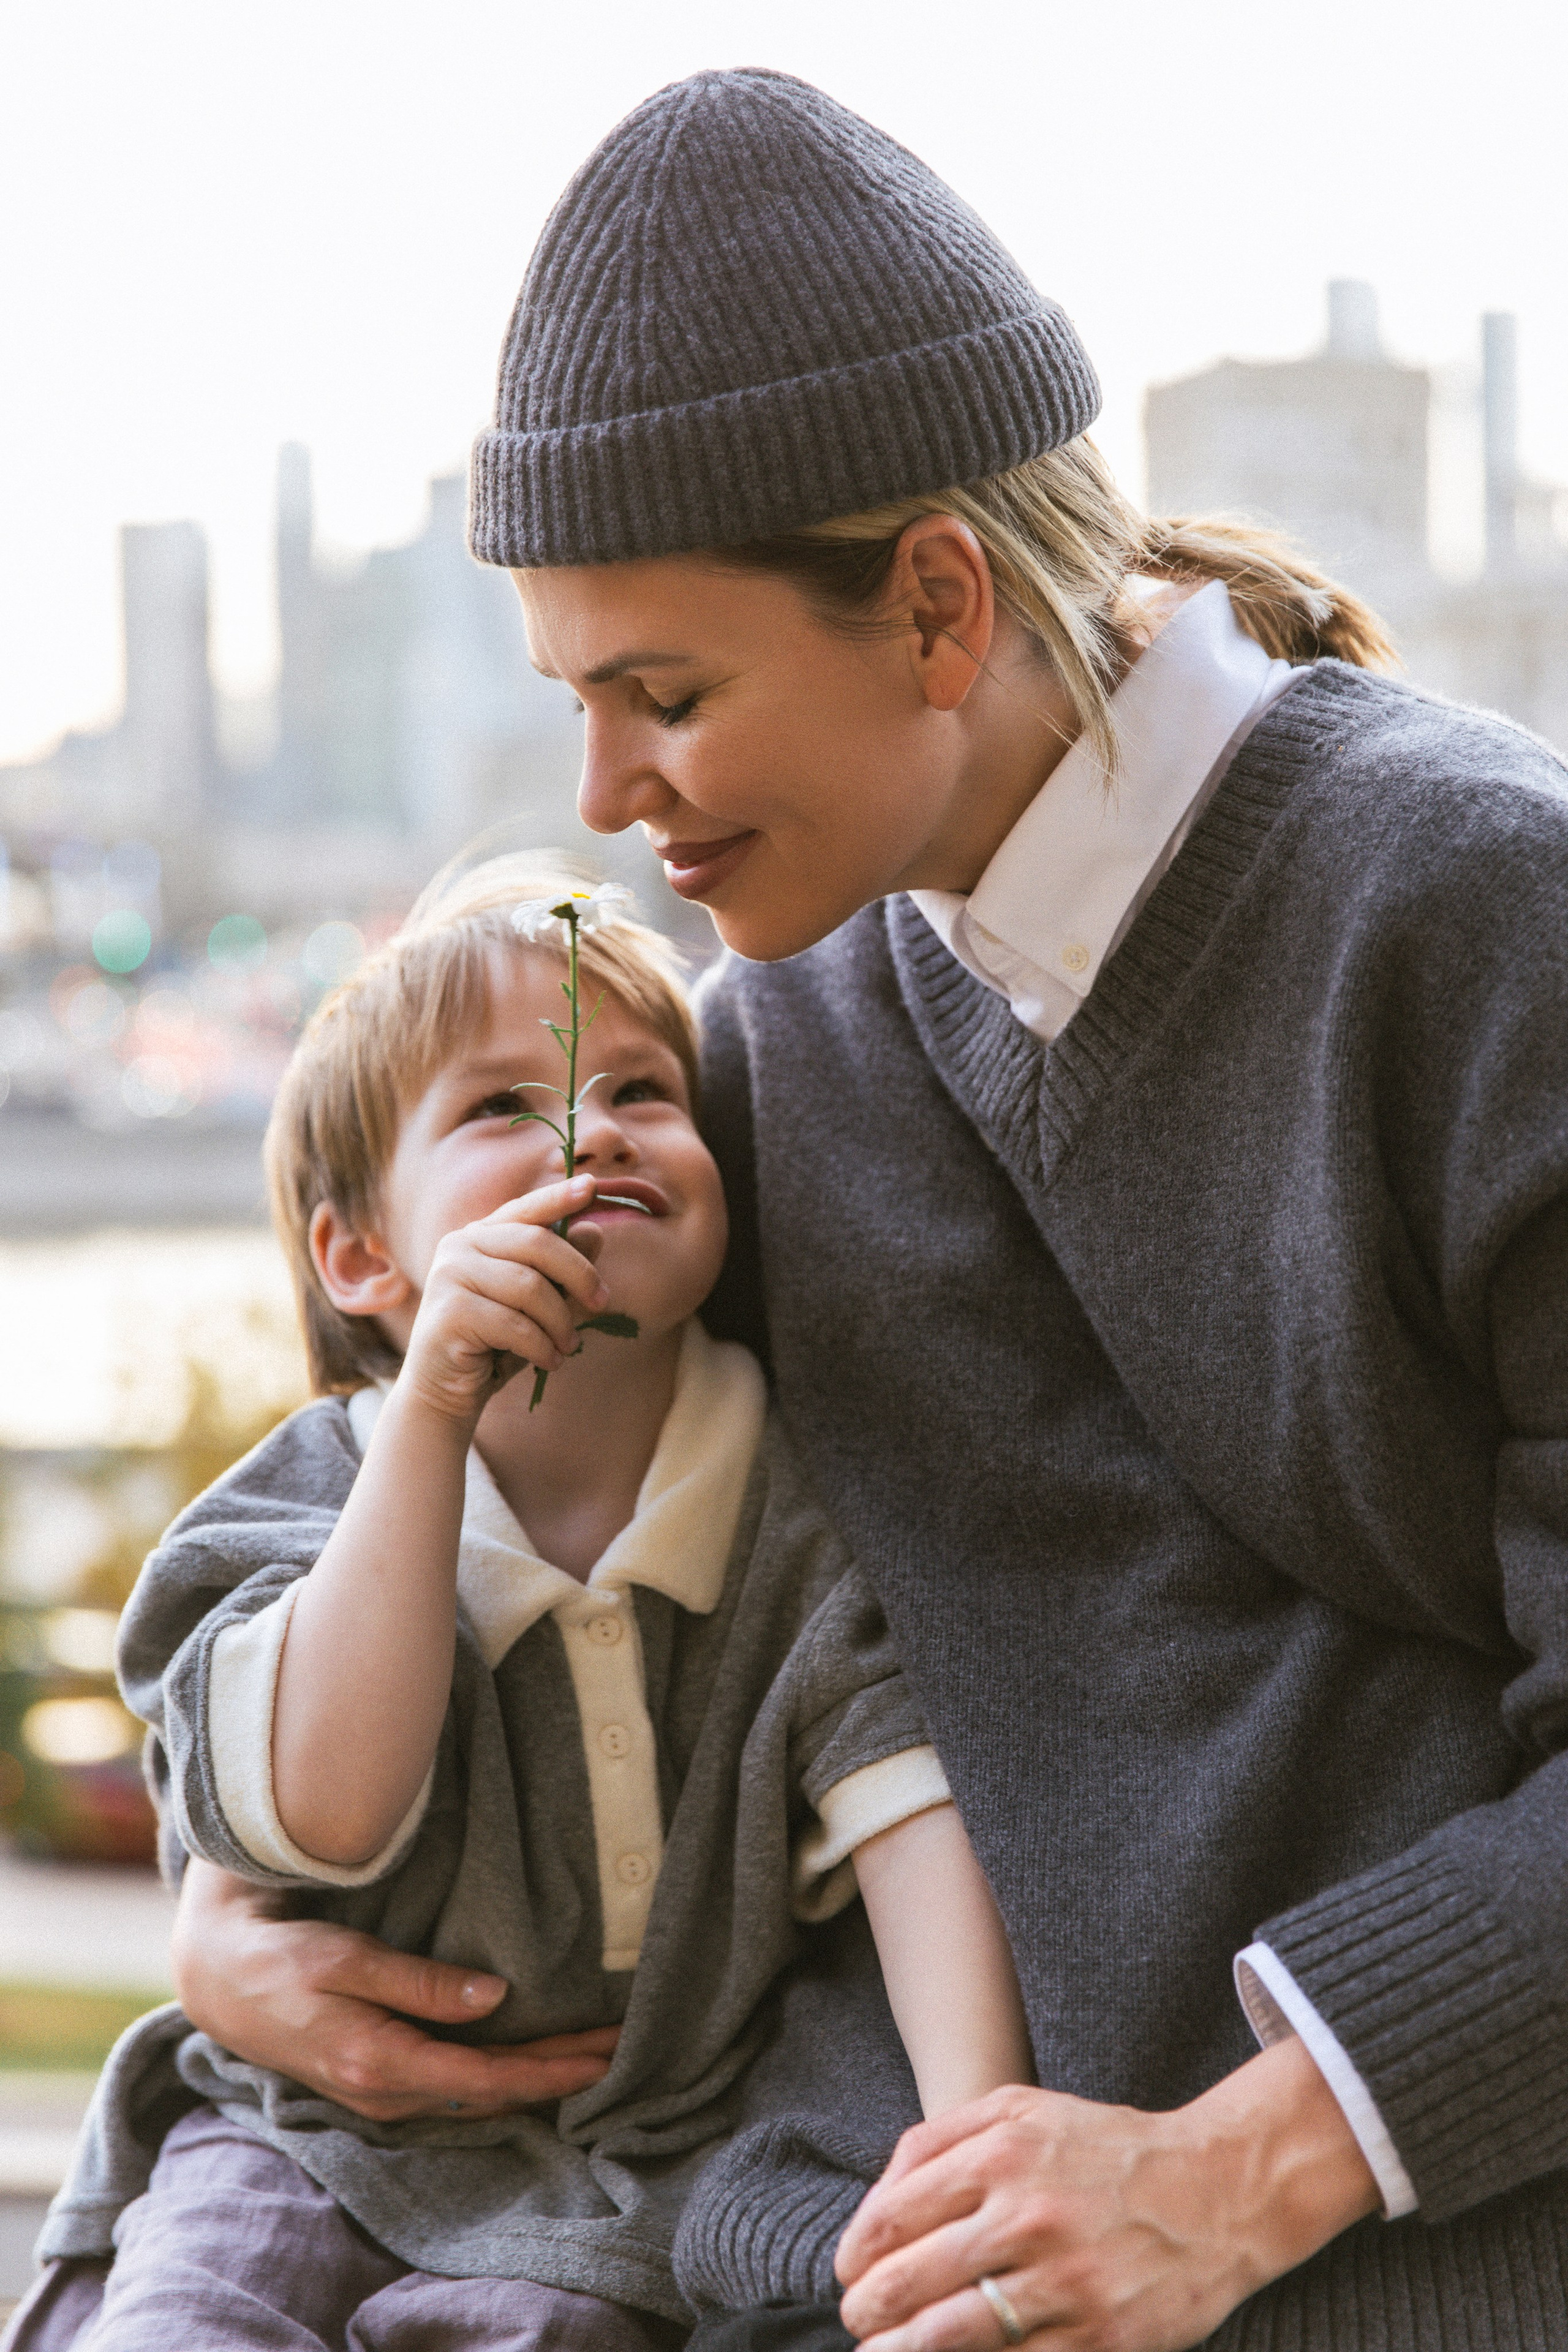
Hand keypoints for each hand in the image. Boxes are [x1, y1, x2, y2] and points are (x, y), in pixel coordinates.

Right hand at [172, 1860, 618, 2121]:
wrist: (223, 1980)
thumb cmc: (285, 1959)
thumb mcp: (349, 1958)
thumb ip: (421, 1983)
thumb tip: (498, 1997)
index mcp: (381, 2065)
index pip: (487, 2080)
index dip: (552, 2069)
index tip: (606, 2051)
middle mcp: (386, 2095)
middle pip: (493, 2095)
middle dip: (560, 2073)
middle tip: (624, 2046)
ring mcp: (382, 2095)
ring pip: (477, 2097)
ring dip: (536, 2076)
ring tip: (593, 2051)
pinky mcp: (380, 2082)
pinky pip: (456, 2091)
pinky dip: (501, 2078)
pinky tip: (530, 2059)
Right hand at [402, 1174, 611, 1425]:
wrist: (446, 1391)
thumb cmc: (496, 1343)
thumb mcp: (538, 1305)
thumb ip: (562, 1270)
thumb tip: (595, 1231)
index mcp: (480, 1236)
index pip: (525, 1210)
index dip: (559, 1198)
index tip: (592, 1186)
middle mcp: (459, 1247)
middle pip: (536, 1243)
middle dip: (579, 1274)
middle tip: (601, 1303)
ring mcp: (449, 1277)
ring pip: (529, 1287)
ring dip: (561, 1322)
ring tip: (569, 1346)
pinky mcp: (448, 1313)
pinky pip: (515, 1325)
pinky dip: (542, 1346)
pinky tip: (549, 1361)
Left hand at [834, 2040, 1379, 2351]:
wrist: (1216, 2190)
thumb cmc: (1104, 2149)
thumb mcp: (1020, 2110)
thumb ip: (940, 2139)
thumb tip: (876, 2199)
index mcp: (1003, 2154)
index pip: (895, 2214)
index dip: (857, 2253)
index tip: (847, 2272)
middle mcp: (1028, 2216)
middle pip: (912, 2278)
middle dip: (867, 2309)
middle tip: (856, 2319)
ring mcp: (1064, 2281)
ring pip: (951, 2333)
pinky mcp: (1098, 2336)